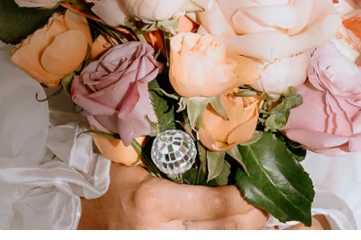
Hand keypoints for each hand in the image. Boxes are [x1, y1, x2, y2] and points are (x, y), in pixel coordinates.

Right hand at [78, 163, 269, 229]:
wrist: (92, 219)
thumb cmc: (115, 184)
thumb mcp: (139, 160)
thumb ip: (174, 148)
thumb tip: (219, 131)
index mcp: (154, 201)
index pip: (217, 204)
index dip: (246, 196)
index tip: (261, 181)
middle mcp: (163, 231)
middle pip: (228, 228)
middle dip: (254, 213)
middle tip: (268, 196)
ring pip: (225, 238)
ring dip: (247, 225)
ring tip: (259, 208)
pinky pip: (213, 239)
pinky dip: (229, 230)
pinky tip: (238, 221)